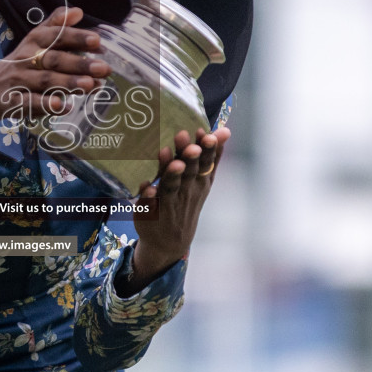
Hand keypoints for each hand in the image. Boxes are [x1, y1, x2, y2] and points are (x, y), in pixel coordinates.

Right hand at [0, 6, 110, 158]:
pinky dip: (47, 105)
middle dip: (79, 63)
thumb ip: (55, 26)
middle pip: (53, 60)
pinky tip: (65, 106)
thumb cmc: (16, 66)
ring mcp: (18, 81)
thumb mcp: (31, 43)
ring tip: (92, 86)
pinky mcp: (12, 102)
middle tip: (103, 68)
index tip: (97, 41)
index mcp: (31, 43)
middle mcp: (25, 60)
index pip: (53, 36)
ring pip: (45, 81)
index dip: (74, 37)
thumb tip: (78, 11)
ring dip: (69, 83)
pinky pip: (30, 103)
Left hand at [125, 126, 229, 291]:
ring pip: (170, 186)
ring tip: (168, 156)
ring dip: (170, 172)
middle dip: (189, 157)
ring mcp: (169, 202)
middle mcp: (186, 191)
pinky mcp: (151, 211)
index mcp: (199, 181)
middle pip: (189, 172)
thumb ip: (212, 155)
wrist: (169, 241)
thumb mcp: (203, 181)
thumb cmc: (185, 201)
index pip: (206, 163)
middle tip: (188, 142)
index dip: (208, 150)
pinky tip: (146, 187)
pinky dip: (148, 196)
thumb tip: (224, 130)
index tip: (208, 134)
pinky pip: (149, 203)